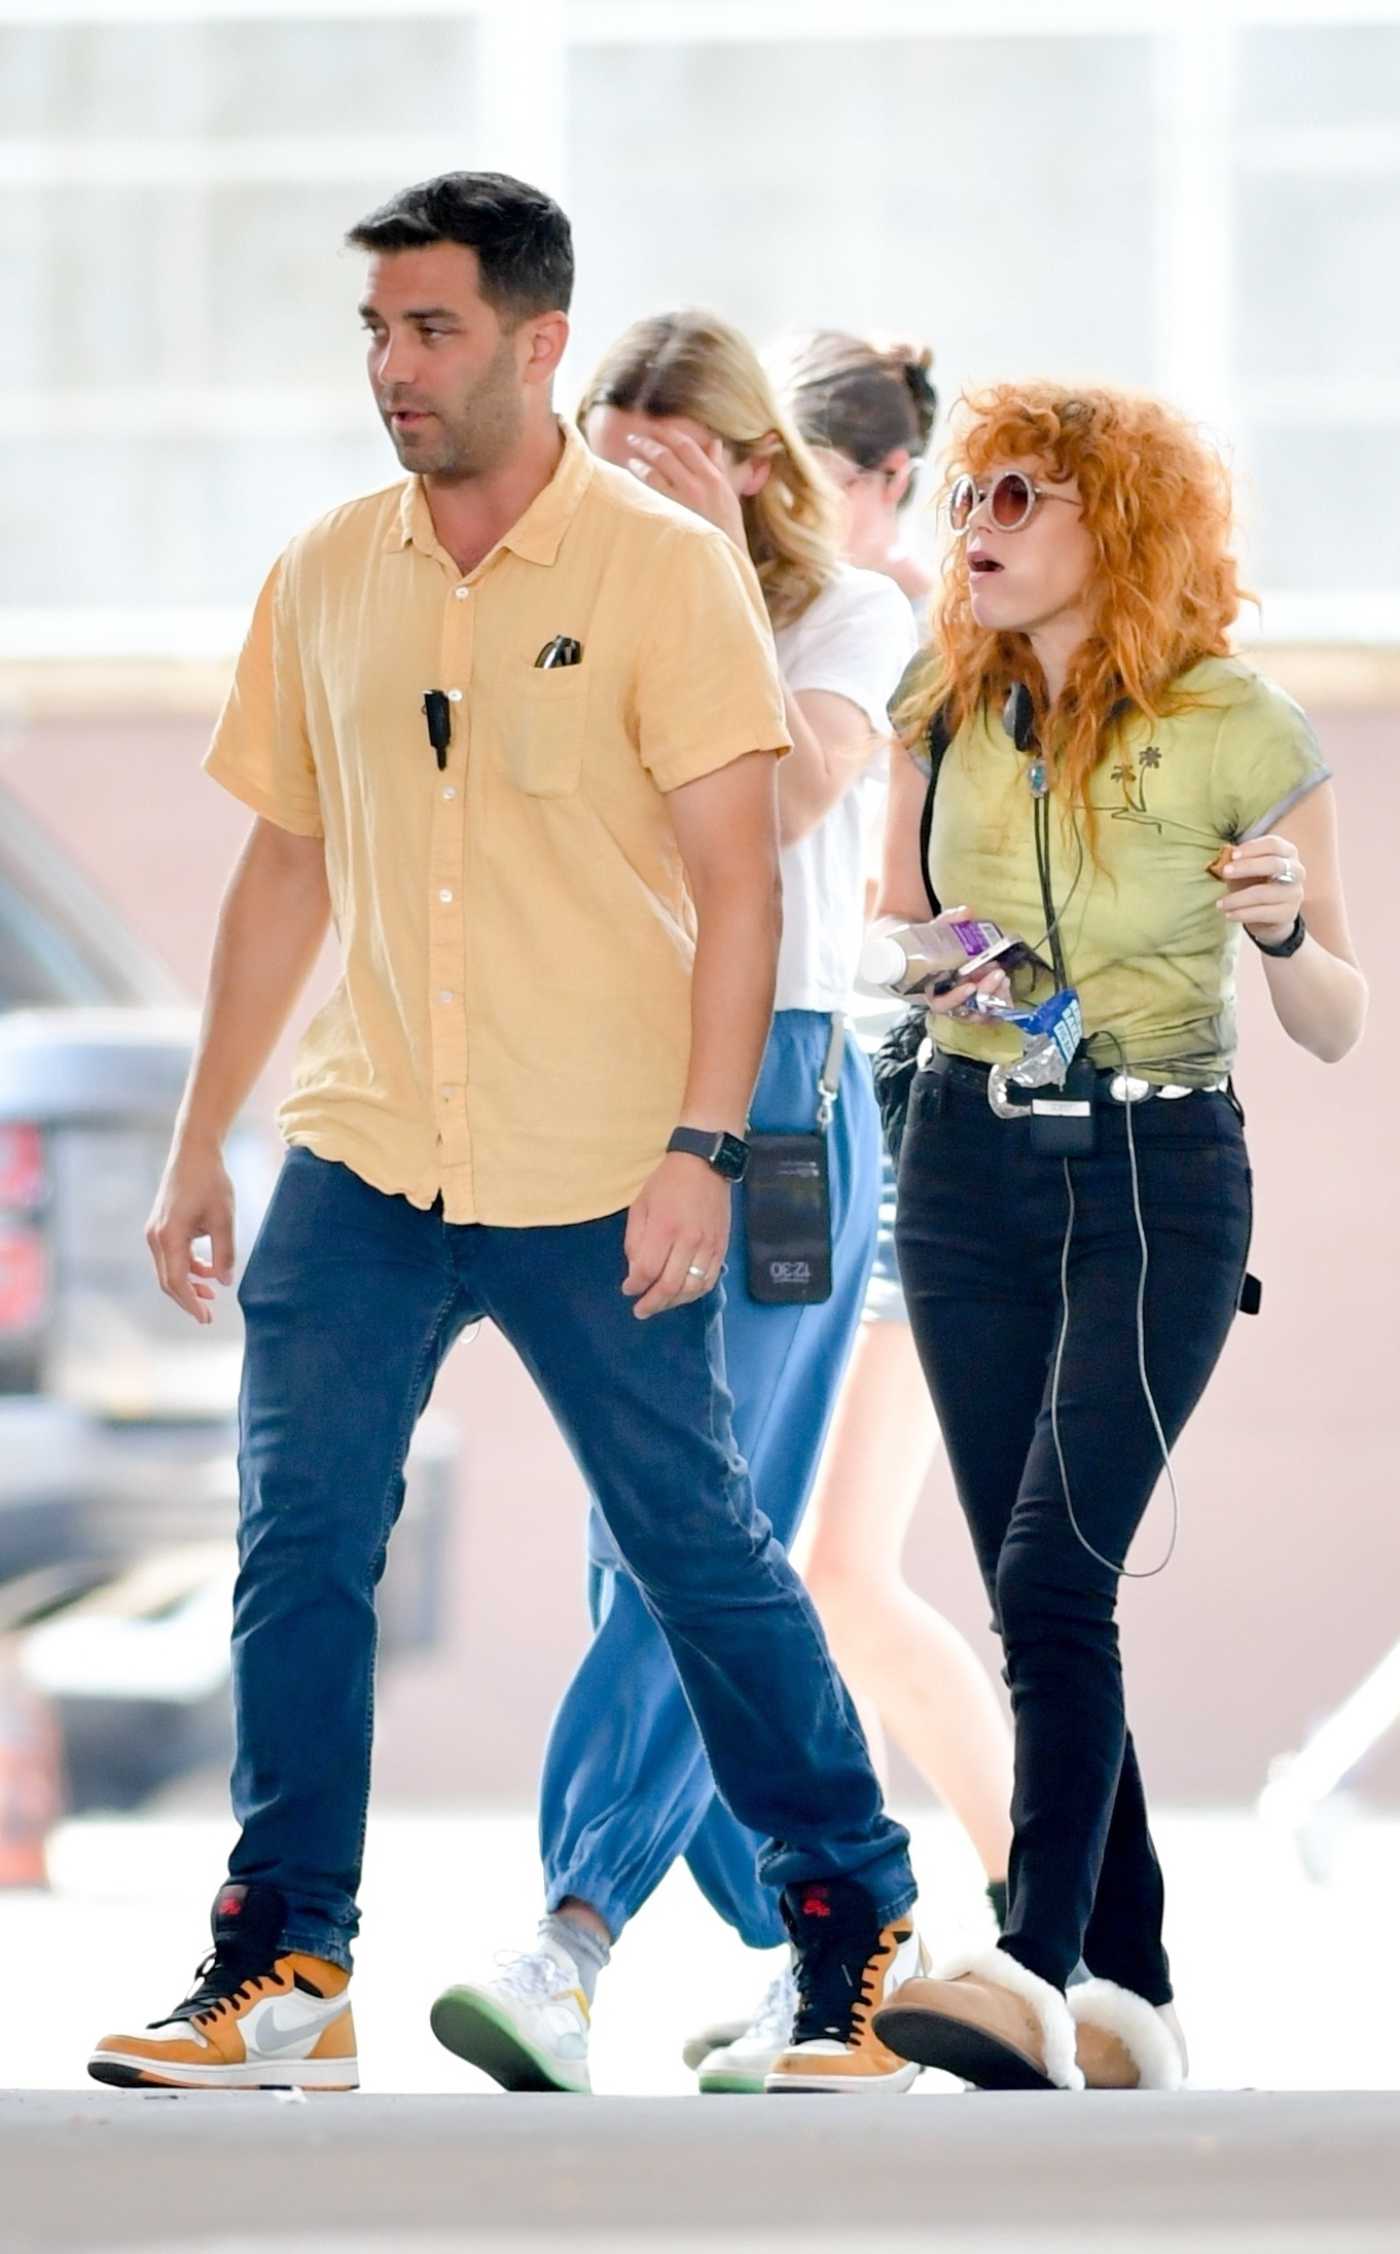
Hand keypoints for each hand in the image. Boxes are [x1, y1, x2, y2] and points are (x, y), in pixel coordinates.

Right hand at [146, 1142, 235, 1324]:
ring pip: (169, 1269)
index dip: (191, 1303)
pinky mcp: (160, 1226)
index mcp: (169, 1236)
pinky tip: (206, 1270)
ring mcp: (155, 1231)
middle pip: (168, 1280)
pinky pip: (170, 1256)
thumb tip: (225, 1282)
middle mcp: (156, 1237)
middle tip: (208, 1315)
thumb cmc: (210, 1181)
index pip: (176, 1281)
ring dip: (189, 1283)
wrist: (193, 1151)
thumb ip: (225, 1252)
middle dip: (188, 1299)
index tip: (206, 1318)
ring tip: (211, 1292)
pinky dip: (187, 1266)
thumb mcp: (224, 1217)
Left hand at [622, 1152, 730, 1320]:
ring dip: (673, 1303)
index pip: (648, 1270)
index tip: (628, 1290)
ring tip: (660, 1305)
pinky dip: (694, 1294)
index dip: (635, 1286)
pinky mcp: (721, 1248)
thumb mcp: (640, 1206)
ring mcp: (709, 1246)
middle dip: (652, 1303)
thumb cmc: (666, 1183)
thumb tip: (636, 1273)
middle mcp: (689, 1240)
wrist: (705, 1165)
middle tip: (640, 1310)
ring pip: (692, 1289)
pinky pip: (710, 1280)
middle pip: (670, 1286)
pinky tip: (682, 1295)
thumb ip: (635, 1241)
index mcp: (665, 1228)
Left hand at [624, 430, 747, 550]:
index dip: (670, 433)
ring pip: (660, 464)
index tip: (656, 428)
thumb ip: (718, 466)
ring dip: (643, 453)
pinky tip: (631, 469)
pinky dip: (641, 473)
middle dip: (650, 440)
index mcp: (714, 477)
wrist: (726, 555)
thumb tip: (714, 443)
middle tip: (634, 437)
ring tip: (631, 451)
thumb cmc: (727, 526)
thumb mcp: (728, 493)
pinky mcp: (674, 511)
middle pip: (670, 451)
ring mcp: (686, 496)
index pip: (688, 446)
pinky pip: (653, 484)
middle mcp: (700, 483)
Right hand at [919, 906, 1014, 1016]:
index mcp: (928, 990)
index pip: (940, 1004)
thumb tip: (966, 912)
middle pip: (964, 1009)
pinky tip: (1005, 984)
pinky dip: (997, 999)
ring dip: (994, 996)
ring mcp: (959, 1002)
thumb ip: (947, 922)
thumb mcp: (930, 931)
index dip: (955, 998)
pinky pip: (986, 1008)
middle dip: (984, 993)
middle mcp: (943, 1000)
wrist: (914, 952)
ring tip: (1004, 978)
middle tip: (997, 974)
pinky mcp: (973, 1000)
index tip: (971, 986)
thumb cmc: (921, 946)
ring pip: (977, 1011)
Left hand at [1216, 833, 1305, 943]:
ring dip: (1238, 898)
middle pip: (1274, 864)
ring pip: (1265, 893)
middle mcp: (1296, 871)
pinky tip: (1228, 914)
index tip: (1232, 855)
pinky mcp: (1288, 913)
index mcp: (1287, 852)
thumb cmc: (1255, 882)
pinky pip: (1264, 913)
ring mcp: (1294, 893)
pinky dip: (1243, 914)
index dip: (1252, 848)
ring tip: (1220, 903)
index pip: (1273, 844)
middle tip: (1225, 872)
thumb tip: (1224, 860)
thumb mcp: (1246, 869)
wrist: (1269, 913)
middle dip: (1247, 867)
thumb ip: (1237, 862)